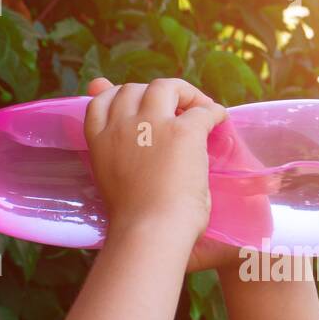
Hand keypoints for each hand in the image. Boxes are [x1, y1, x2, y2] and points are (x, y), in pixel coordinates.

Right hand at [84, 77, 227, 254]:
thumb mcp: (111, 174)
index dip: (119, 97)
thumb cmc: (132, 216)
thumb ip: (112, 140)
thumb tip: (103, 95)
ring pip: (165, 87)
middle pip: (133, 89)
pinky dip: (213, 112)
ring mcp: (151, 125)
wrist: (149, 232)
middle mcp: (121, 126)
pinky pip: (203, 110)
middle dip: (152, 95)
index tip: (134, 104)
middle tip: (172, 110)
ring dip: (183, 94)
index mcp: (100, 141)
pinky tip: (218, 122)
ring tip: (197, 109)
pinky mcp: (183, 132)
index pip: (102, 101)